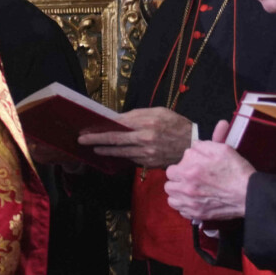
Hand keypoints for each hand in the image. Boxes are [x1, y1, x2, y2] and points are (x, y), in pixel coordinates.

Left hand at [77, 107, 194, 168]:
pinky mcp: (149, 163)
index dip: (101, 128)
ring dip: (105, 150)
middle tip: (81, 140)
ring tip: (94, 148)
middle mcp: (146, 139)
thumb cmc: (176, 124)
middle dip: (96, 140)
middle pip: (115, 140)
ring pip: (120, 152)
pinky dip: (120, 155)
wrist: (194, 144)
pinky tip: (112, 153)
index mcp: (148, 123)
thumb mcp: (159, 112)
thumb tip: (117, 119)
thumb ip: (137, 115)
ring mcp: (147, 153)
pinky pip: (130, 158)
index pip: (118, 125)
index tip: (88, 129)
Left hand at [165, 141, 253, 223]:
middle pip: (169, 185)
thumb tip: (191, 148)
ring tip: (189, 191)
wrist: (249, 194)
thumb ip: (202, 146)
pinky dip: (185, 207)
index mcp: (188, 171)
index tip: (188, 170)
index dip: (180, 169)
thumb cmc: (236, 171)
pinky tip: (194, 201)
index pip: (170, 170)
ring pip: (172, 199)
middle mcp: (186, 188)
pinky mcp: (197, 214)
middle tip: (189, 181)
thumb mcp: (221, 150)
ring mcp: (191, 203)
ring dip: (178, 195)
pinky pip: (181, 211)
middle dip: (177, 182)